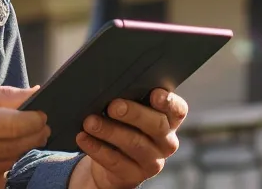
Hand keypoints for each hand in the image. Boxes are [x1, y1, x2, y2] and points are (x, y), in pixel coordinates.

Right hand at [0, 79, 50, 188]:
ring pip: (7, 164)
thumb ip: (1, 95)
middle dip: (34, 135)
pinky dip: (3, 169)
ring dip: (20, 151)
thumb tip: (34, 94)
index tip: (42, 114)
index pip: (14, 125)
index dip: (35, 120)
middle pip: (15, 147)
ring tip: (19, 137)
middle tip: (39, 126)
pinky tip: (1, 156)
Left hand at [69, 88, 188, 188]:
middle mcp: (166, 142)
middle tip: (113, 106)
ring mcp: (152, 162)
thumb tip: (111, 86)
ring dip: (110, 131)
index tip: (154, 93)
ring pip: (134, 144)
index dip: (168, 102)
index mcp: (170, 121)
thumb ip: (130, 101)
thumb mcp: (132, 114)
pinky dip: (97, 148)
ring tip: (90, 122)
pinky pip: (115, 161)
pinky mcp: (134, 176)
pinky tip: (83, 138)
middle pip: (156, 125)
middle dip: (134, 114)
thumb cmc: (124, 128)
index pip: (178, 110)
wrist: (113, 165)